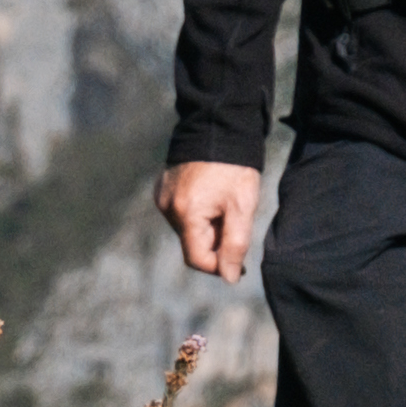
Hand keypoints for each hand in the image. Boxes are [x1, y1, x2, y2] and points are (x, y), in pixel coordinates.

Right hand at [161, 159, 262, 281]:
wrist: (220, 128)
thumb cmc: (235, 168)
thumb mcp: (243, 207)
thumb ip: (235, 244)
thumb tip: (228, 278)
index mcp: (185, 214)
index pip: (197, 259)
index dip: (219, 265)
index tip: (239, 263)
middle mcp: (167, 208)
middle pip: (193, 243)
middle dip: (216, 241)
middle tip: (236, 219)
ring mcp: (162, 197)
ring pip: (188, 228)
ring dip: (208, 226)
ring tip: (225, 202)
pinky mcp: (163, 188)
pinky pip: (182, 212)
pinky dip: (199, 212)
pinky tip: (214, 195)